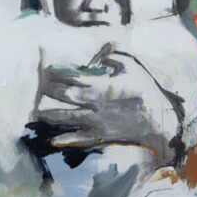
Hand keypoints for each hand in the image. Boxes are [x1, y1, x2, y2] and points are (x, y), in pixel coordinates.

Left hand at [35, 51, 182, 166]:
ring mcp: (96, 122)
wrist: (158, 119)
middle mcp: (94, 104)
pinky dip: (65, 140)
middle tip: (44, 87)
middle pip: (66, 96)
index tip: (51, 69)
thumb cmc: (145, 90)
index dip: (59, 72)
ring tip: (39, 112)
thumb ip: (114, 56)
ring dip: (51, 115)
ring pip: (67, 118)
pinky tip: (54, 140)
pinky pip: (79, 139)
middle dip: (52, 90)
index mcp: (101, 86)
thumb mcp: (133, 66)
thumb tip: (99, 57)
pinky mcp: (101, 135)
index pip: (73, 77)